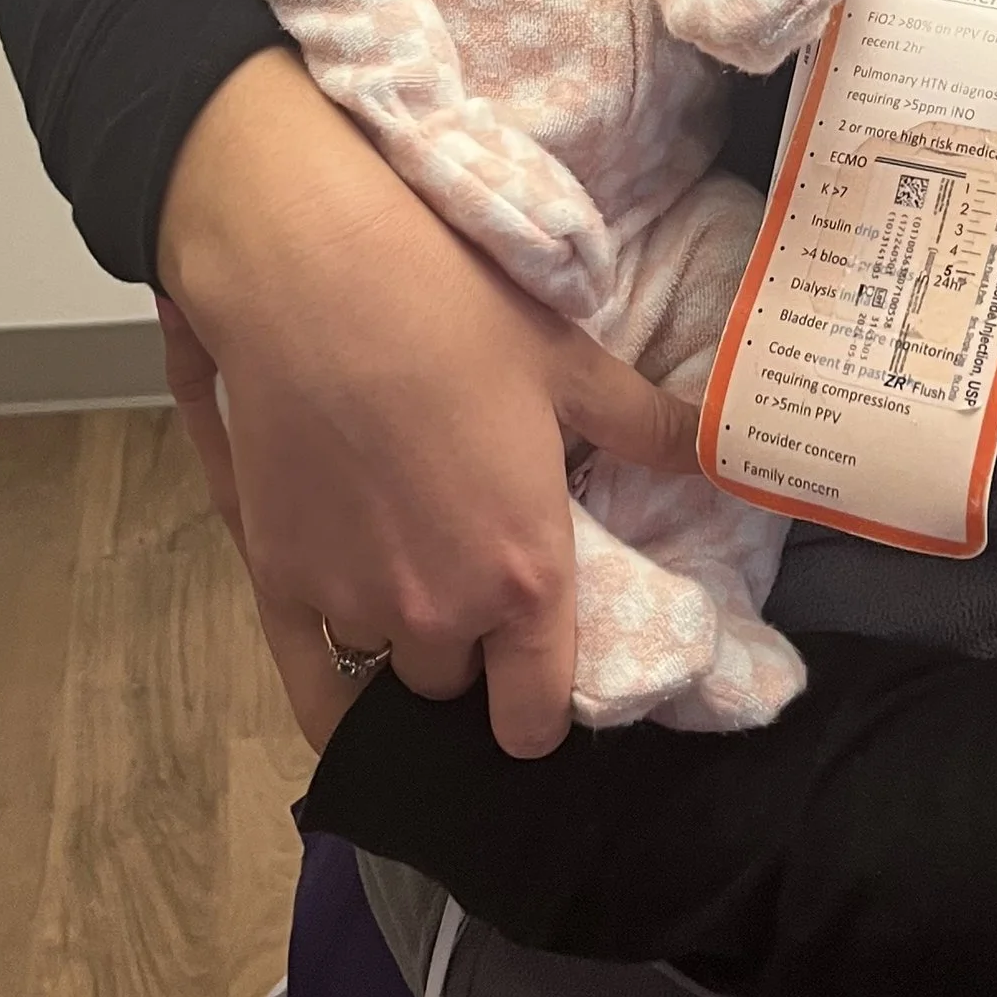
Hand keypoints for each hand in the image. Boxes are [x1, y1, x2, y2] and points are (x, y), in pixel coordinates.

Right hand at [155, 49, 700, 757]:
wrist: (315, 277)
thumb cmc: (456, 313)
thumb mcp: (568, 363)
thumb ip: (646, 426)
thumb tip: (719, 451)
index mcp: (526, 578)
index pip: (536, 720)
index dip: (537, 704)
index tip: (534, 673)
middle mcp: (441, 617)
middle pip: (458, 687)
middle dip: (467, 646)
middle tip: (465, 572)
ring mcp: (352, 607)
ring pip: (387, 674)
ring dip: (401, 641)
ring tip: (401, 575)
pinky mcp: (278, 584)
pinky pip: (308, 688)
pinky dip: (330, 689)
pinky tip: (342, 668)